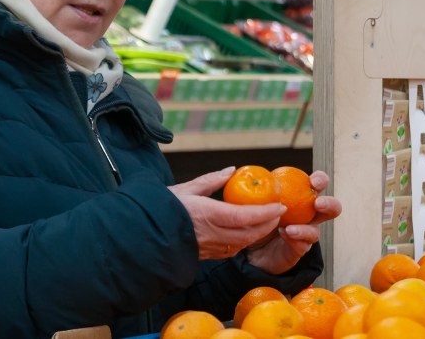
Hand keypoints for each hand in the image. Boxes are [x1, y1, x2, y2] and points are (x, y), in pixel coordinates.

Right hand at [169, 167, 284, 259]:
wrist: (144, 233)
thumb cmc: (162, 207)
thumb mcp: (186, 188)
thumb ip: (211, 180)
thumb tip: (232, 170)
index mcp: (208, 215)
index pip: (245, 216)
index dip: (265, 213)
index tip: (279, 206)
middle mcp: (212, 234)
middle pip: (249, 233)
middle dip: (268, 224)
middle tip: (278, 213)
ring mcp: (210, 247)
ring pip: (242, 243)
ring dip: (258, 234)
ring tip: (267, 222)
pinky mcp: (206, 255)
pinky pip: (231, 250)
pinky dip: (244, 241)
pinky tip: (245, 233)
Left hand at [245, 170, 341, 274]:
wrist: (248, 246)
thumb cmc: (254, 217)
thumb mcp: (250, 199)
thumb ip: (247, 186)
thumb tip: (232, 170)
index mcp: (299, 196)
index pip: (317, 185)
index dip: (320, 180)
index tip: (313, 180)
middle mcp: (306, 215)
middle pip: (330, 208)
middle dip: (329, 204)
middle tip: (318, 203)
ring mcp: (304, 234)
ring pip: (316, 232)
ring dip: (306, 228)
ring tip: (290, 227)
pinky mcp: (298, 250)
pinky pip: (302, 246)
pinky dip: (294, 239)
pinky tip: (284, 234)